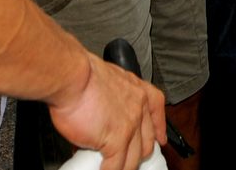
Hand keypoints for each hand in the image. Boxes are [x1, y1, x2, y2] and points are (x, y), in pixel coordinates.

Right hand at [47, 54, 165, 169]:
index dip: (159, 129)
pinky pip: (116, 165)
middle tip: (130, 158)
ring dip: (125, 166)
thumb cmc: (83, 75)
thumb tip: (104, 118)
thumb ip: (114, 100)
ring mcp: (130, 127)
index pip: (157, 112)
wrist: (74, 77)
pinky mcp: (116, 140)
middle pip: (147, 140)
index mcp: (139, 92)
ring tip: (117, 169)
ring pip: (133, 158)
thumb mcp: (109, 81)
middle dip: (140, 152)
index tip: (160, 139)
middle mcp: (139, 109)